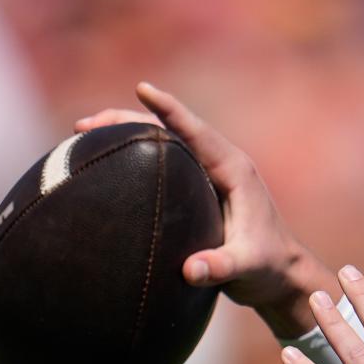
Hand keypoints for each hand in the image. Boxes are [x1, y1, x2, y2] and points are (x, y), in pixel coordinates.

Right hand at [75, 82, 334, 334]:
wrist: (282, 276)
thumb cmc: (269, 268)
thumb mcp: (248, 267)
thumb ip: (222, 267)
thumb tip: (190, 270)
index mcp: (234, 170)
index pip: (195, 131)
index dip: (168, 108)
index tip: (142, 88)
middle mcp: (220, 164)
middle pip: (170, 129)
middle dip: (127, 120)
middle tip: (84, 124)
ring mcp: (208, 175)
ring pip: (162, 143)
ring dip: (125, 135)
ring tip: (82, 135)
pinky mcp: (198, 189)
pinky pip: (162, 164)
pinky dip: (133, 157)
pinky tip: (104, 165)